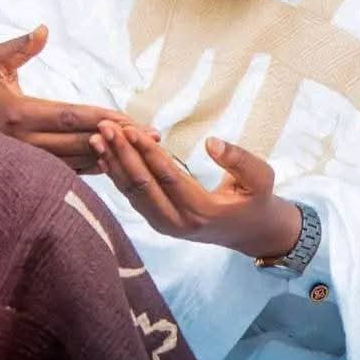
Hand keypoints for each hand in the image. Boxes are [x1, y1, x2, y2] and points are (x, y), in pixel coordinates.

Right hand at [0, 25, 157, 171]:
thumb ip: (19, 46)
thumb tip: (43, 29)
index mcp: (20, 113)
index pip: (68, 116)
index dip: (100, 118)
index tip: (128, 118)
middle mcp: (26, 142)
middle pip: (80, 143)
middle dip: (118, 139)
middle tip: (151, 138)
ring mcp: (29, 161)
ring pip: (78, 163)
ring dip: (113, 157)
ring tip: (145, 153)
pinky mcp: (32, 171)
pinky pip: (69, 173)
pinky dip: (94, 169)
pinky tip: (121, 164)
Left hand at [91, 123, 301, 257]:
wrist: (251, 231)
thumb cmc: (257, 199)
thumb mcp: (261, 177)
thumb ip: (240, 160)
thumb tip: (211, 142)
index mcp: (202, 211)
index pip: (168, 178)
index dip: (147, 153)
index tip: (130, 129)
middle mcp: (178, 223)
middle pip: (142, 187)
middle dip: (122, 155)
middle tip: (105, 127)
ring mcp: (165, 226)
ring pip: (132, 194)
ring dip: (114, 164)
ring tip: (98, 138)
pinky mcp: (158, 222)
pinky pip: (133, 198)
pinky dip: (117, 176)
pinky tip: (104, 157)